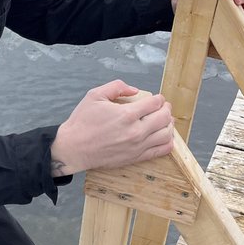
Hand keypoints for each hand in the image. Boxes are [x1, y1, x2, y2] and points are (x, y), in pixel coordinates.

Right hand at [50, 81, 173, 175]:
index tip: (157, 98)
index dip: (159, 98)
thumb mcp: (95, 95)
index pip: (154, 103)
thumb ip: (116, 87)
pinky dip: (168, 142)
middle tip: (164, 107)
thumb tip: (134, 90)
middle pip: (164, 117)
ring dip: (169, 125)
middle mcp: (135, 131)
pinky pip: (161, 151)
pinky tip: (164, 137)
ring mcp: (137, 146)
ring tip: (165, 121)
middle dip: (166, 109)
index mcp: (126, 114)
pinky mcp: (136, 157)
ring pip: (166, 134)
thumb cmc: (82, 122)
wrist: (73, 148)